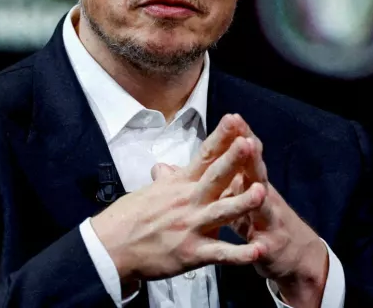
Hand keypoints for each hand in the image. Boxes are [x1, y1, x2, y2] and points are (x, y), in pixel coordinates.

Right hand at [89, 114, 267, 284]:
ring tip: (261, 192)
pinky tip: (258, 249)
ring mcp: (191, 226)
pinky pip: (220, 254)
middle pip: (215, 177)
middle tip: (249, 143)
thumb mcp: (148, 193)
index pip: (204, 155)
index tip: (235, 120)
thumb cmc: (127, 219)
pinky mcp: (192, 253)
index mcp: (179, 184)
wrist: (111, 248)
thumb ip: (164, 181)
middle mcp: (188, 201)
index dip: (221, 137)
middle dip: (233, 160)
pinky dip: (240, 253)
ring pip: (222, 212)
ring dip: (242, 203)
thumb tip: (164, 168)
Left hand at [219, 114, 328, 306]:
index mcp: (250, 183)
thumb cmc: (261, 221)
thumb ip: (222, 178)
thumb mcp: (241, 196)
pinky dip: (260, 247)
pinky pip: (264, 248)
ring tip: (257, 188)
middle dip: (250, 157)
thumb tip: (200, 160)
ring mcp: (269, 222)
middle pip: (256, 173)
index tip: (232, 117)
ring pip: (264, 207)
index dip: (238, 138)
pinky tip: (259, 245)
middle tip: (245, 139)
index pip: (244, 156)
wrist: (297, 256)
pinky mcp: (269, 248)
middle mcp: (263, 197)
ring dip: (259, 197)